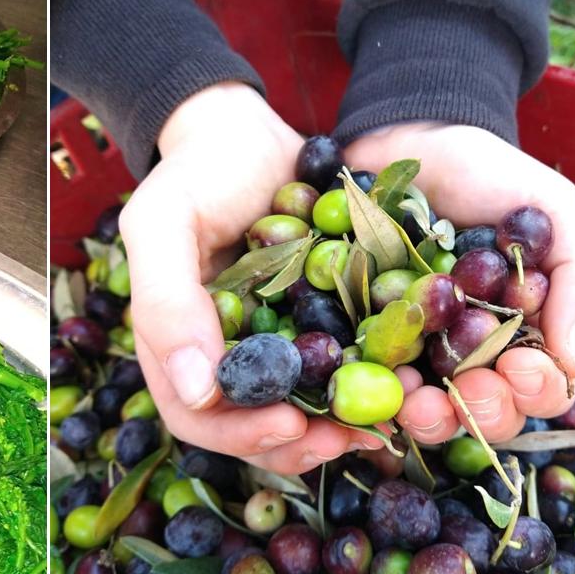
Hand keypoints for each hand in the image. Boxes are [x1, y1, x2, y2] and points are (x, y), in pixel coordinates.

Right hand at [121, 82, 385, 473]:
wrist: (245, 130)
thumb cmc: (195, 171)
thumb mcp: (164, 222)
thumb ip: (166, 300)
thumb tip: (197, 391)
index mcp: (178, 347)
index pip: (199, 416)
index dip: (241, 434)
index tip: (289, 426)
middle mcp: (226, 358)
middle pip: (255, 429)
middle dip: (302, 443)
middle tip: (350, 439)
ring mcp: (275, 345)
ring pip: (305, 410)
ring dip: (342, 427)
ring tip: (386, 424)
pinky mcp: (321, 324)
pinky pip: (345, 368)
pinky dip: (373, 382)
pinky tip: (410, 381)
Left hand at [344, 123, 574, 443]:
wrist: (407, 136)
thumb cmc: (486, 172)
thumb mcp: (549, 209)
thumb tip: (574, 363)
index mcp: (520, 332)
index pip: (536, 388)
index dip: (534, 388)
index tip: (522, 365)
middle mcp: (466, 353)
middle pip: (482, 416)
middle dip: (482, 412)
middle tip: (471, 388)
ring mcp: (409, 350)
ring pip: (424, 413)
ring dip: (427, 417)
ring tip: (419, 399)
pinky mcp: (356, 336)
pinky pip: (361, 381)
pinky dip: (369, 393)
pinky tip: (371, 381)